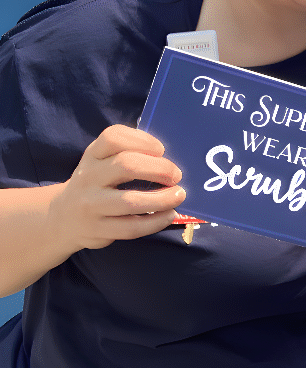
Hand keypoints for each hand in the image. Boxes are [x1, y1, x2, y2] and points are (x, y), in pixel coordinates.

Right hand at [48, 125, 185, 251]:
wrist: (64, 217)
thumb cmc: (97, 183)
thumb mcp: (102, 162)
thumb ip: (129, 154)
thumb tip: (170, 160)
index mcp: (93, 155)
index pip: (113, 137)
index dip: (143, 141)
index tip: (161, 150)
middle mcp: (88, 176)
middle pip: (126, 165)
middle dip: (160, 169)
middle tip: (176, 175)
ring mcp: (91, 204)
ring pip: (131, 201)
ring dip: (163, 199)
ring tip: (179, 195)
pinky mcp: (98, 229)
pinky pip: (132, 227)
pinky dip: (156, 221)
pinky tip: (169, 215)